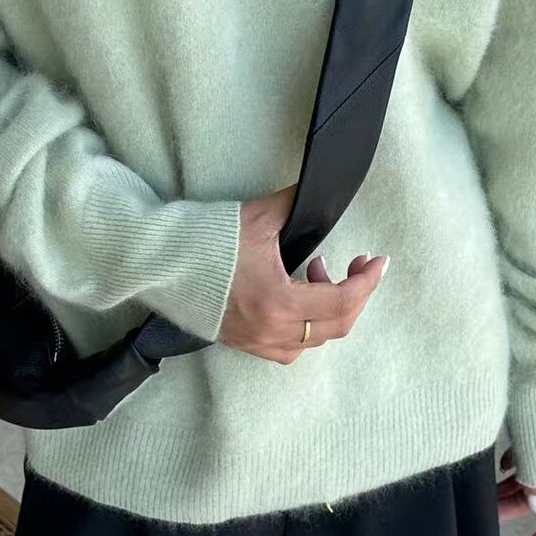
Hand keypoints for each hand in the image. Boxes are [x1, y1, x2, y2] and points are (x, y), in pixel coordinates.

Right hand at [218, 183, 387, 363]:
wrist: (157, 264)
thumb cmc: (205, 241)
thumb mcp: (260, 216)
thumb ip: (299, 204)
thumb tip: (324, 187)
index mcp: (278, 302)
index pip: (343, 302)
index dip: (368, 282)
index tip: (378, 262)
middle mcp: (271, 331)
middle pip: (336, 325)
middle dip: (354, 294)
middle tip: (356, 266)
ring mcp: (256, 342)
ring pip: (314, 339)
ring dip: (328, 309)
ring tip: (316, 272)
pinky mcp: (243, 343)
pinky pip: (290, 348)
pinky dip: (305, 327)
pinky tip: (297, 298)